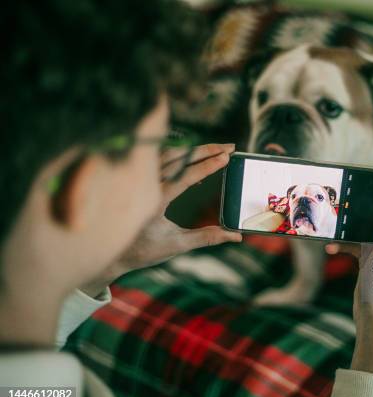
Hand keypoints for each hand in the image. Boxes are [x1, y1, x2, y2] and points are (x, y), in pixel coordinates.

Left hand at [79, 143, 241, 296]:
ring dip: (195, 148)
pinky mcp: (140, 176)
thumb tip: (235, 235)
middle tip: (230, 147)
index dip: (208, 166)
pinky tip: (196, 158)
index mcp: (155, 201)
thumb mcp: (177, 245)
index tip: (226, 158)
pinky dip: (181, 153)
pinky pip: (161, 156)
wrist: (112, 249)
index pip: (186, 176)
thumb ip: (207, 237)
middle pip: (181, 158)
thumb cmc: (143, 249)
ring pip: (171, 153)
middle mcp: (146, 185)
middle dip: (207, 150)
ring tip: (218, 148)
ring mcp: (141, 178)